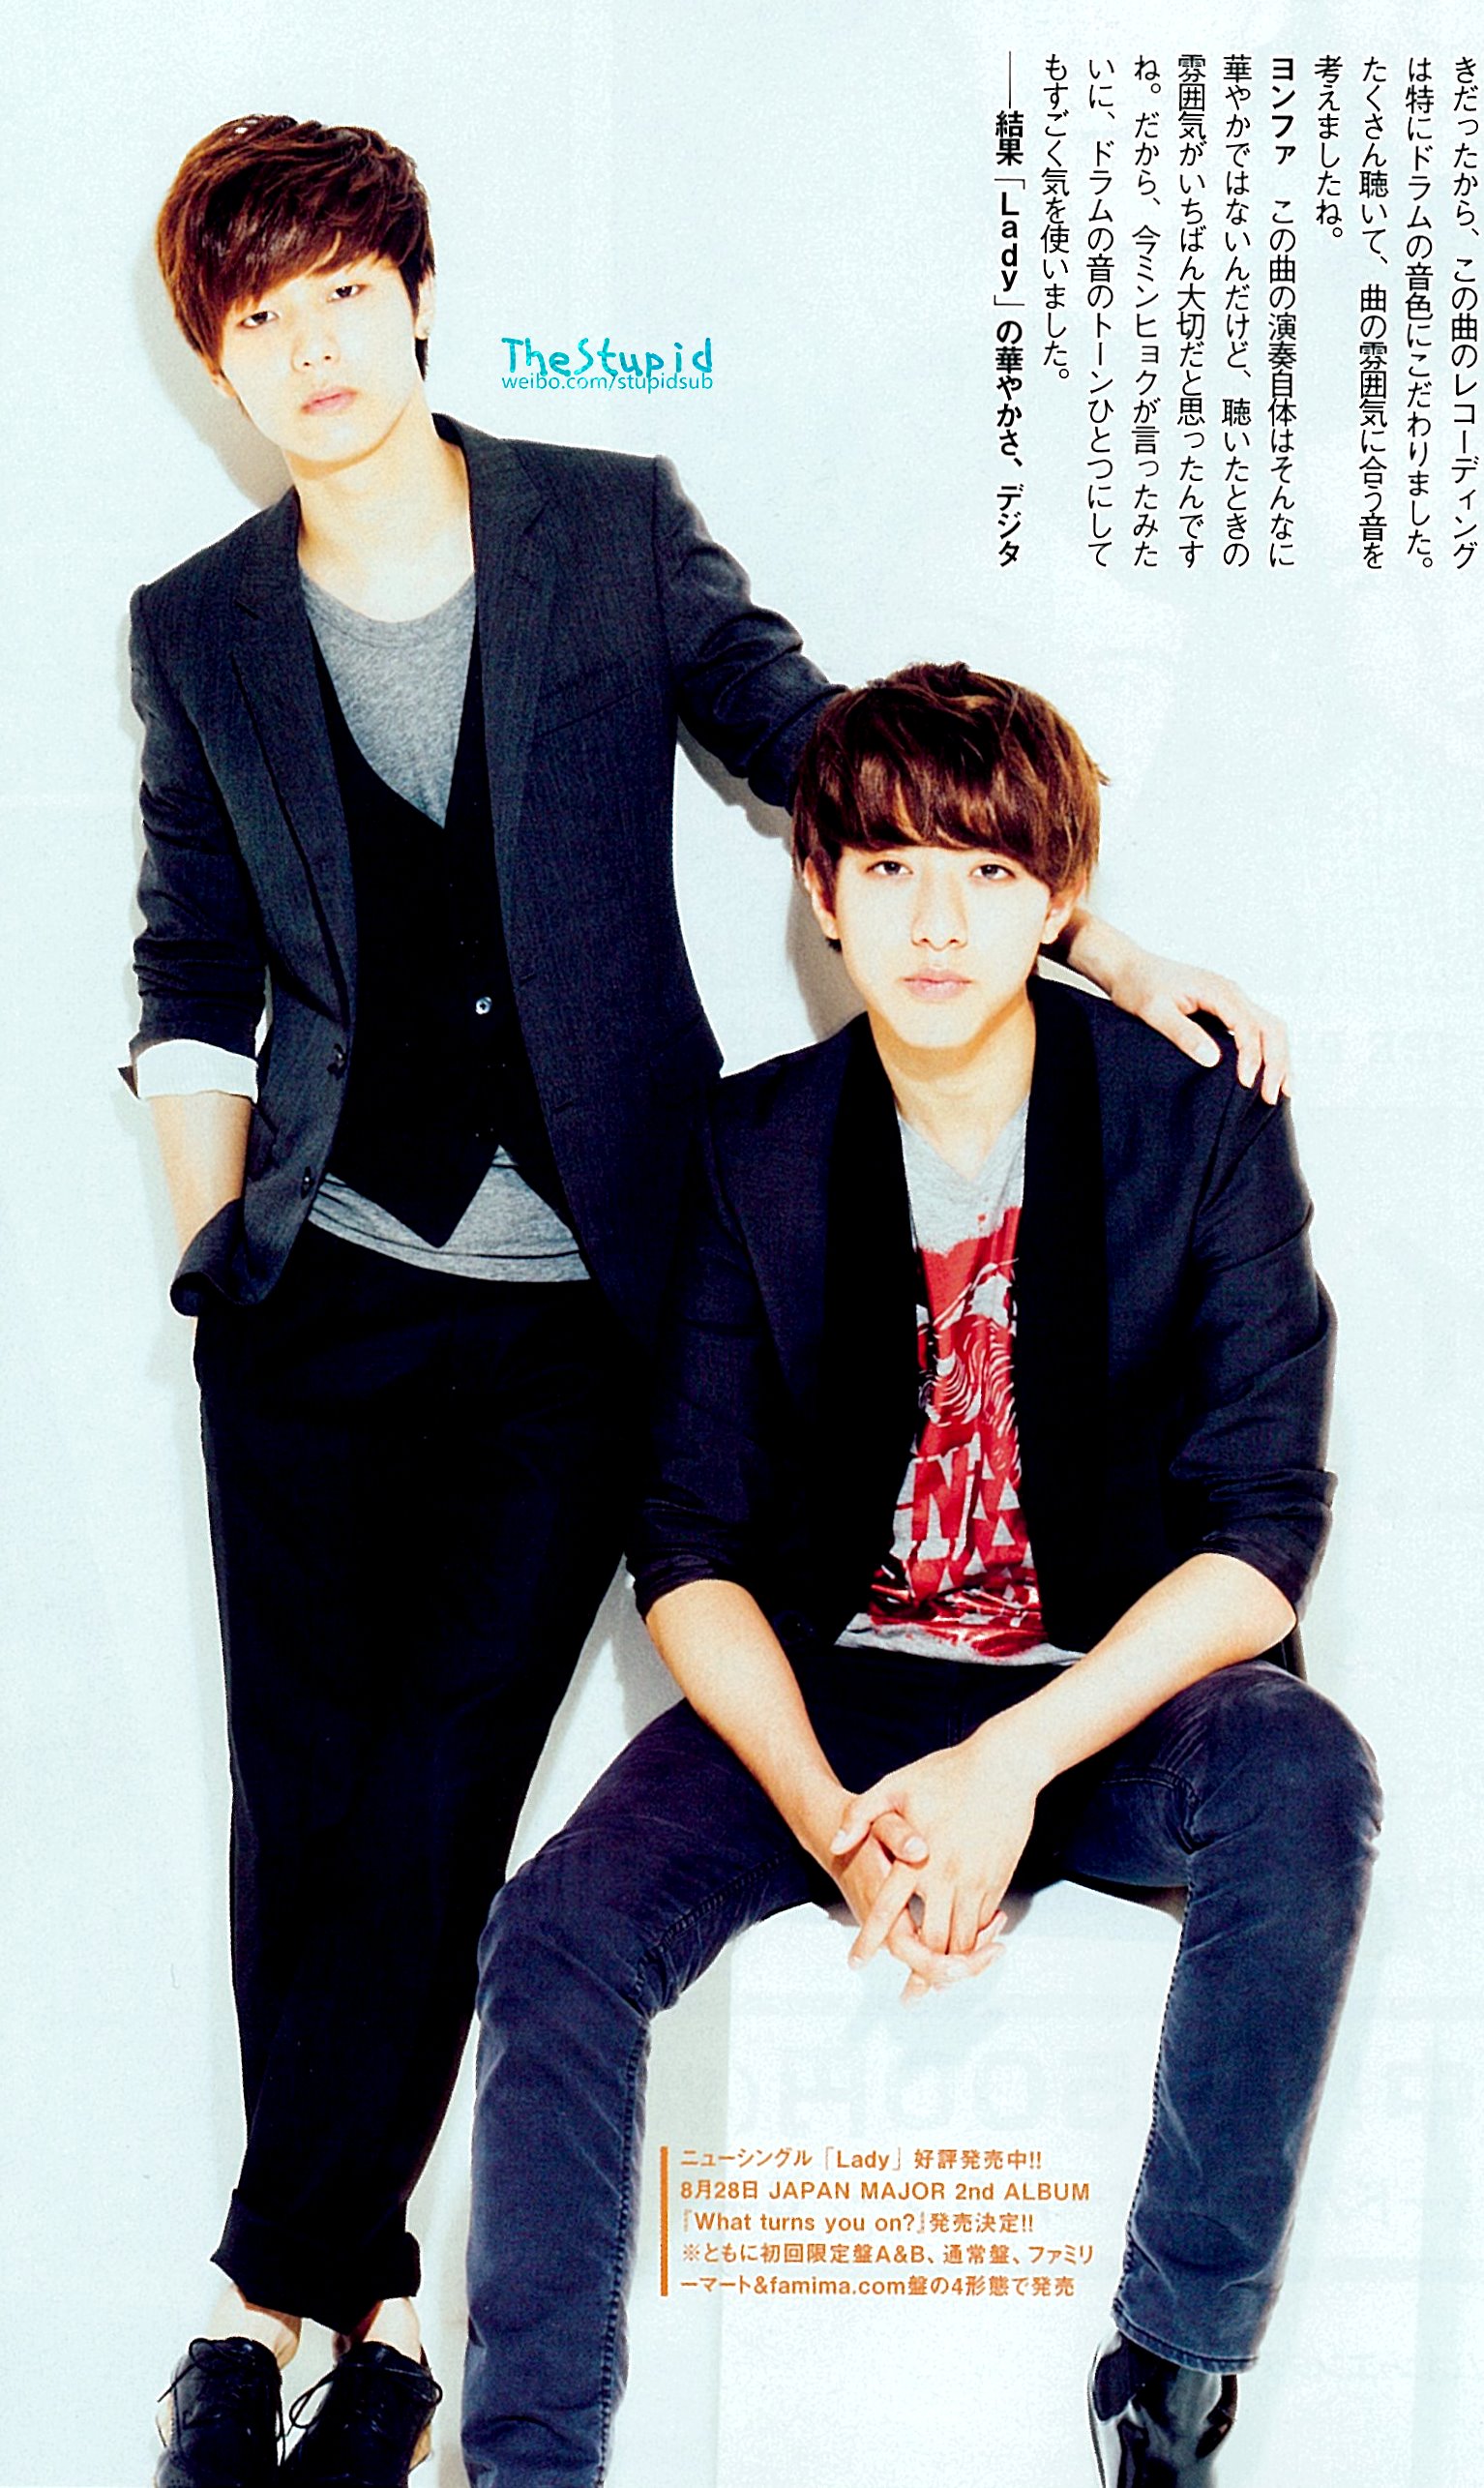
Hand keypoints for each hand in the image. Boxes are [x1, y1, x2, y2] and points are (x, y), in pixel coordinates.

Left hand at [831, 1731, 1040, 1969]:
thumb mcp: (895, 1786)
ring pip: (963, 1940)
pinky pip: (985, 1924)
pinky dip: (974, 1942)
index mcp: (917, 1859)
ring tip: (935, 1984)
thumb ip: (862, 1816)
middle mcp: (947, 1876)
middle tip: (908, 1996)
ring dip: (949, 1965)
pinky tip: (965, 1949)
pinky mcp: (998, 1880)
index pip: (890, 1910)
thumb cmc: (948, 1773)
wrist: (1004, 1766)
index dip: (871, 1938)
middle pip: (931, 1941)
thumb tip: (836, 1845)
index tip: (856, 1962)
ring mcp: (977, 1880)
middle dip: (919, 1973)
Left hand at [1061, 916, 1290, 1101]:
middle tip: (1271, 1097)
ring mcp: (1233, 1000)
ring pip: (1271, 1028)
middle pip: (1271, 1027)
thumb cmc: (1139, 986)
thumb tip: (1213, 1059)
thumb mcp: (1154, 1011)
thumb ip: (1183, 1033)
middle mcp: (1232, 993)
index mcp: (1218, 991)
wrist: (1130, 968)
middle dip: (1277, 1062)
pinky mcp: (1227, 1008)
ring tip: (1282, 1091)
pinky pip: (1258, 1029)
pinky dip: (1268, 1051)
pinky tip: (1268, 1074)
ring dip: (1279, 1058)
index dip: (1251, 1057)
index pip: (1248, 1026)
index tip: (1245, 1084)